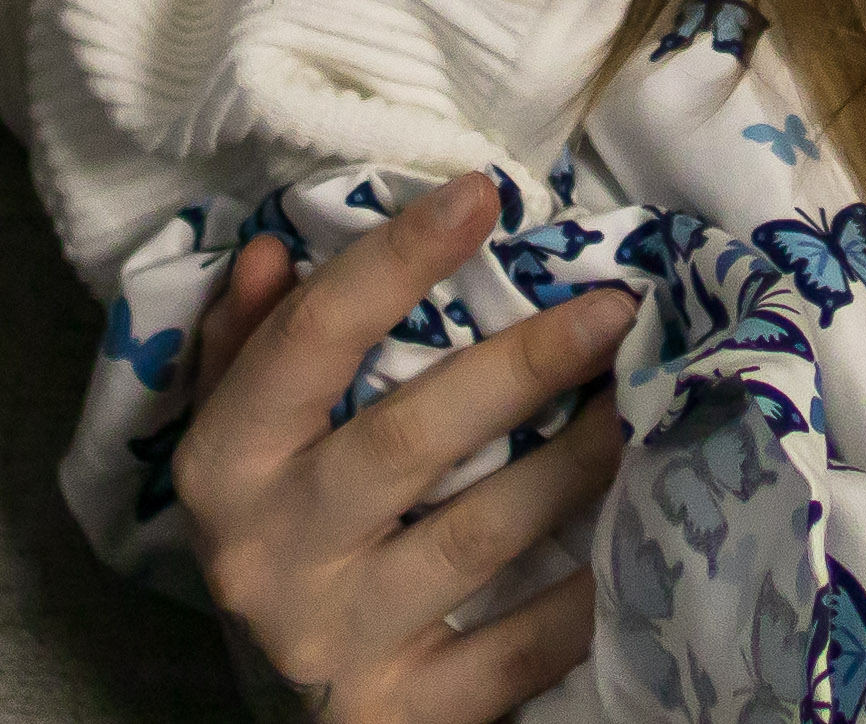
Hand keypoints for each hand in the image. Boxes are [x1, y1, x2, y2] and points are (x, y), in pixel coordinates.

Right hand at [178, 174, 632, 723]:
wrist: (287, 718)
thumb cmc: (279, 534)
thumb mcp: (241, 437)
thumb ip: (254, 344)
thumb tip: (277, 250)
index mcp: (226, 465)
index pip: (310, 341)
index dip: (395, 260)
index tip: (481, 195)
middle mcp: (270, 554)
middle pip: (408, 440)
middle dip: (523, 366)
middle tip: (615, 312)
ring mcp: (337, 641)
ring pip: (475, 538)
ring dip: (572, 465)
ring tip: (639, 406)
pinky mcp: (403, 713)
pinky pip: (515, 650)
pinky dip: (582, 595)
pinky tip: (638, 536)